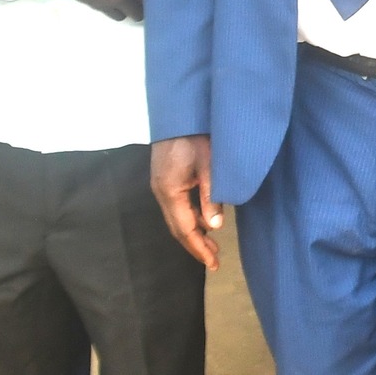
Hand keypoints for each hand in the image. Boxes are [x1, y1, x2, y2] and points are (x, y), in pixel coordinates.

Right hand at [150, 135, 223, 269]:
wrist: (181, 111)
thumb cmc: (197, 136)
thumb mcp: (209, 165)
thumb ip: (211, 196)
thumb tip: (214, 227)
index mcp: (169, 192)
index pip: (184, 230)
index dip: (198, 248)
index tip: (213, 264)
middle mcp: (161, 192)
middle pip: (177, 226)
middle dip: (195, 244)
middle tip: (214, 260)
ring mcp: (161, 183)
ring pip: (177, 216)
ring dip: (194, 230)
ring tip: (212, 243)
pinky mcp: (166, 175)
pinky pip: (178, 204)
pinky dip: (191, 215)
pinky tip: (204, 217)